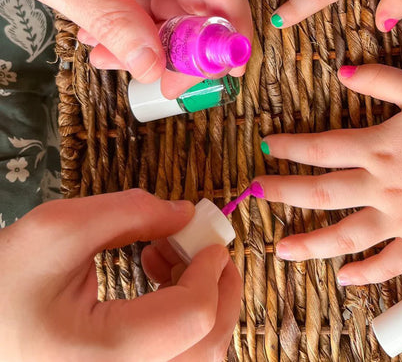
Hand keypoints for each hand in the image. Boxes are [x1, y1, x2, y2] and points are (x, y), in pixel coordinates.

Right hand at [0, 190, 240, 361]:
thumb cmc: (4, 281)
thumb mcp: (56, 230)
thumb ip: (129, 213)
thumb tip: (184, 213)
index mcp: (102, 356)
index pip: (191, 317)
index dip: (211, 270)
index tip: (208, 236)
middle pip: (206, 348)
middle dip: (220, 290)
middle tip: (207, 249)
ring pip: (195, 359)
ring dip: (202, 303)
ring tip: (168, 255)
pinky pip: (174, 358)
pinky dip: (182, 319)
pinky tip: (156, 279)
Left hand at [256, 65, 401, 284]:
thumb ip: (378, 79)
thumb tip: (341, 71)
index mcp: (378, 147)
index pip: (320, 148)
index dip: (288, 147)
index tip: (265, 147)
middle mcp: (381, 185)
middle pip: (321, 191)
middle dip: (283, 192)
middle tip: (255, 194)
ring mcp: (401, 217)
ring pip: (347, 235)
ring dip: (311, 242)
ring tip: (281, 249)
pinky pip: (391, 263)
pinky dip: (367, 273)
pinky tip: (344, 277)